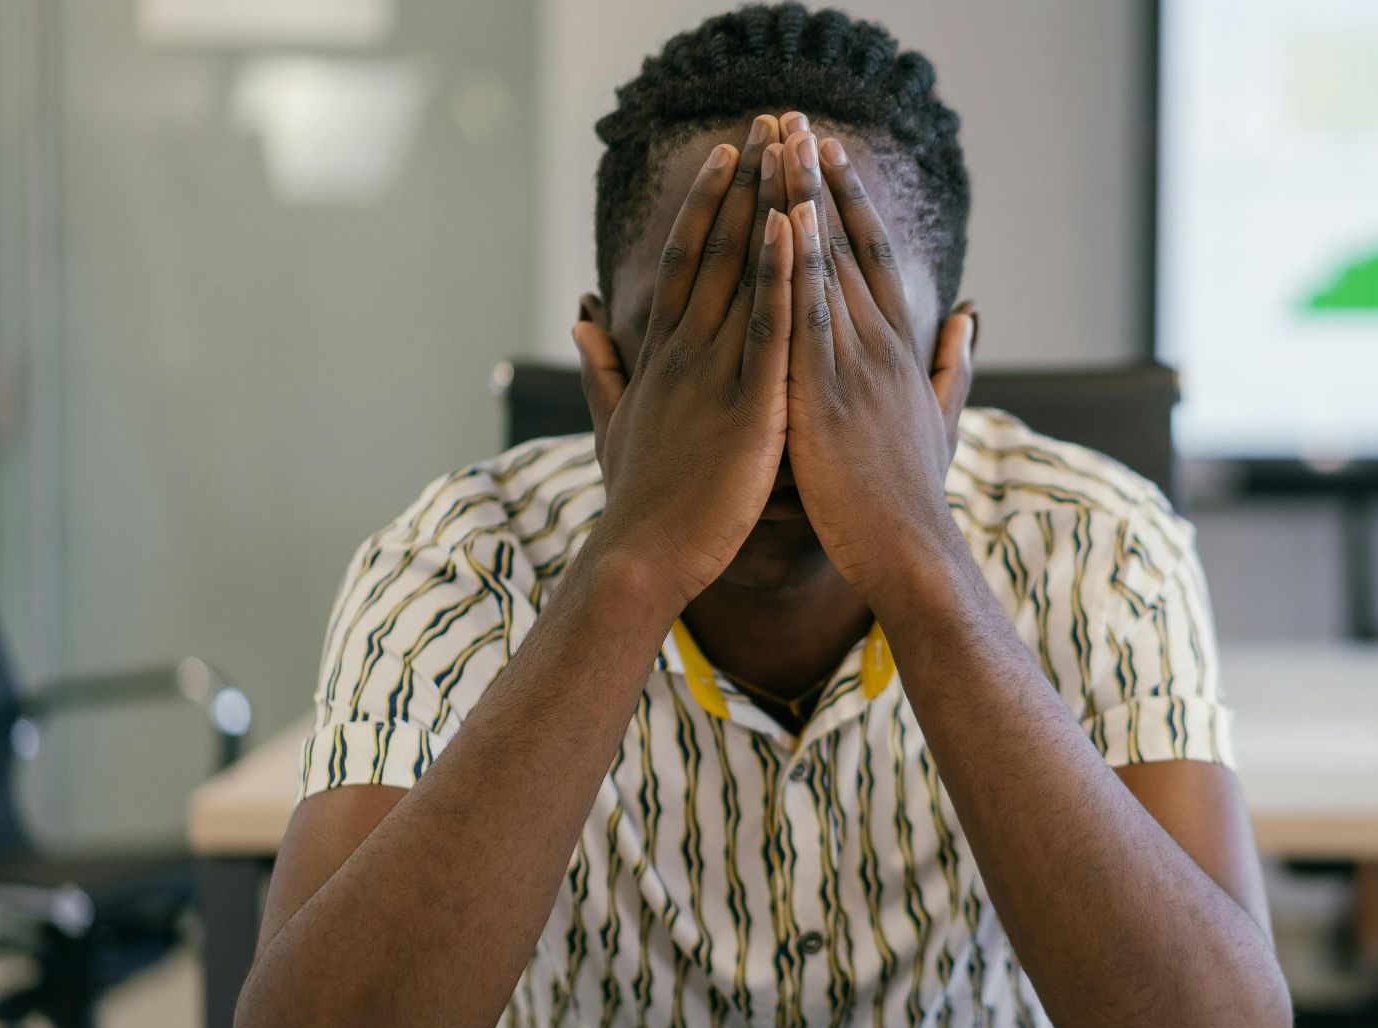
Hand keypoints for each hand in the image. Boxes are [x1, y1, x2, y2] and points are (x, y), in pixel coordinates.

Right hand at [574, 116, 794, 613]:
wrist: (641, 558)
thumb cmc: (637, 500)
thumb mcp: (613, 421)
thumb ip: (603, 366)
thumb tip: (583, 315)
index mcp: (665, 353)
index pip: (687, 258)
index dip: (707, 202)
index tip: (729, 153)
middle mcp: (687, 350)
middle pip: (717, 246)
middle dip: (744, 181)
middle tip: (769, 119)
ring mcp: (716, 375)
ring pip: (743, 273)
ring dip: (766, 205)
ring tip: (788, 148)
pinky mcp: (748, 408)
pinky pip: (767, 330)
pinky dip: (779, 276)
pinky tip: (794, 228)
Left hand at [777, 125, 977, 605]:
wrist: (912, 556)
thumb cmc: (915, 501)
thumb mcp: (941, 422)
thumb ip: (953, 364)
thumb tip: (970, 313)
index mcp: (898, 353)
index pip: (873, 260)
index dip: (851, 203)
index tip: (832, 153)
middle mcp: (879, 347)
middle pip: (846, 245)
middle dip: (821, 180)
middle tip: (798, 118)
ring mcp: (853, 367)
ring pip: (826, 266)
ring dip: (805, 200)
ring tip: (784, 141)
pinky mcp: (824, 396)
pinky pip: (807, 318)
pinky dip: (799, 264)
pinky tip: (786, 217)